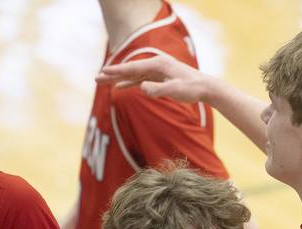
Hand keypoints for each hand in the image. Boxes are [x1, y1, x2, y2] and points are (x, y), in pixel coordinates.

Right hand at [96, 55, 212, 103]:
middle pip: (130, 69)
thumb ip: (158, 90)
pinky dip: (130, 83)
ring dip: (119, 79)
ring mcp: (157, 70)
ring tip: (103, 81)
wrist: (205, 87)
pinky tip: (120, 87)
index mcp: (157, 64)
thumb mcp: (175, 90)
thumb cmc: (191, 89)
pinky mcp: (159, 77)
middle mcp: (155, 64)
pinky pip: (140, 79)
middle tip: (96, 78)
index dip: (116, 71)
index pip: (132, 68)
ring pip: (133, 74)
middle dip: (113, 74)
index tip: (103, 72)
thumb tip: (141, 88)